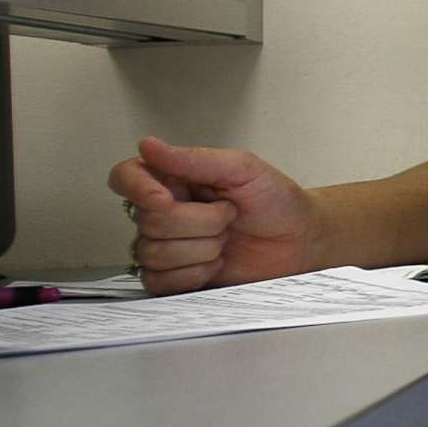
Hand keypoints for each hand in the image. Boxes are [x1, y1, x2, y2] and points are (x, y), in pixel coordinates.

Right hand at [110, 137, 322, 293]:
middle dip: (199, 222)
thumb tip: (148, 145)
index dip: (137, 188)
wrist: (301, 241)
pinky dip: (194, 274)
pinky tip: (217, 263)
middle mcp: (163, 211)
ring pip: (152, 253)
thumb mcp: (243, 169)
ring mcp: (167, 246)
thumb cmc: (278, 202)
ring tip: (227, 239)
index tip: (165, 198)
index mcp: (174, 179)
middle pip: (148, 221)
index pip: (126, 177)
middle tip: (230, 216)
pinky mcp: (175, 277)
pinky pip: (159, 281)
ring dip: (202, 248)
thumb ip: (195, 159)